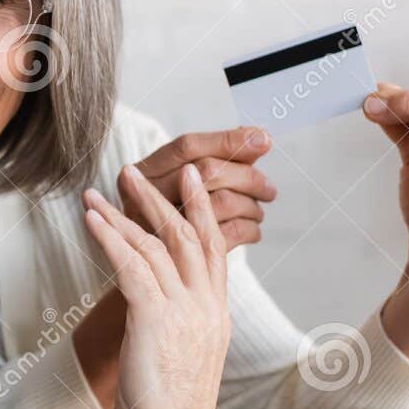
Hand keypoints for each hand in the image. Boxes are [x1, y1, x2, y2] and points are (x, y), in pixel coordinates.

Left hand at [82, 162, 229, 408]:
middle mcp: (206, 307)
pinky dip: (110, 237)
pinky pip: (132, 266)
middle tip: (138, 171)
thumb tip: (156, 305)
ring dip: (124, 213)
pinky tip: (92, 220)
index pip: (216, 249)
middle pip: (188, 236)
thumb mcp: (184, 358)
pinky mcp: (156, 319)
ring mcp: (185, 312)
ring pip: (155, 246)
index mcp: (216, 315)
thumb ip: (178, 323)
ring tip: (100, 191)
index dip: (204, 210)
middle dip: (163, 198)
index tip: (192, 179)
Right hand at [126, 127, 276, 250]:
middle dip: (247, 177)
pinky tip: (252, 230)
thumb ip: (215, 159)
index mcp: (142, 172)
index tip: (263, 140)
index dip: (227, 141)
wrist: (139, 270)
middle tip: (268, 189)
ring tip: (258, 211)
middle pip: (207, 171)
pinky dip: (249, 229)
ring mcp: (160, 227)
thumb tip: (259, 139)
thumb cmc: (166, 217)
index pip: (187, 147)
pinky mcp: (182, 257)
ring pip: (221, 202)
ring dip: (250, 205)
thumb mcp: (175, 183)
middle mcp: (144, 196)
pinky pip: (227, 235)